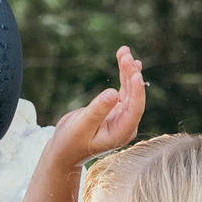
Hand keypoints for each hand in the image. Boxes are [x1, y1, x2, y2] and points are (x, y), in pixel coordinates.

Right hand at [42, 46, 146, 167]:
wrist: (64, 151)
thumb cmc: (70, 143)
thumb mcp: (81, 126)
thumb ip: (97, 111)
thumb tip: (113, 93)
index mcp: (121, 133)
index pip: (134, 110)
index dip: (137, 91)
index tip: (136, 73)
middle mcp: (125, 125)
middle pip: (134, 96)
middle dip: (130, 74)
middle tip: (124, 54)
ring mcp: (122, 117)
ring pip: (130, 90)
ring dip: (128, 71)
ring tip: (124, 51)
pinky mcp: (115, 110)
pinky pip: (123, 90)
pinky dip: (124, 76)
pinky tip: (127, 62)